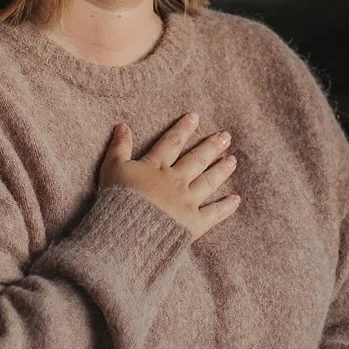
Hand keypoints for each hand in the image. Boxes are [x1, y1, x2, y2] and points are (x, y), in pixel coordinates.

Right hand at [99, 112, 238, 239]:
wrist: (127, 231)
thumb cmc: (116, 200)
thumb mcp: (112, 169)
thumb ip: (119, 147)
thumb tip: (122, 125)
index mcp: (156, 167)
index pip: (172, 142)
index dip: (183, 129)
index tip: (195, 117)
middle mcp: (175, 181)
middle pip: (197, 160)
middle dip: (212, 146)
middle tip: (226, 137)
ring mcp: (187, 202)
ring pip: (208, 182)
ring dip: (222, 170)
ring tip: (233, 160)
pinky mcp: (193, 223)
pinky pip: (214, 214)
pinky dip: (226, 207)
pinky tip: (236, 199)